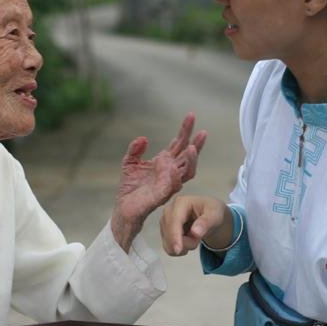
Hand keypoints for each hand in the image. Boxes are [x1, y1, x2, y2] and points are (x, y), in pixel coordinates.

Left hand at [111, 112, 206, 250]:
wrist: (123, 209)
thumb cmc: (130, 187)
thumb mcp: (130, 163)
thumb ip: (135, 149)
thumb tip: (143, 138)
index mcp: (164, 162)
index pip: (179, 145)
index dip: (185, 131)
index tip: (191, 116)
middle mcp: (170, 173)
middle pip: (188, 157)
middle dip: (196, 144)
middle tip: (203, 131)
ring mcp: (168, 184)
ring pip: (187, 172)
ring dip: (191, 161)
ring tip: (192, 148)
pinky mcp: (161, 196)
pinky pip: (172, 186)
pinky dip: (174, 177)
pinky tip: (173, 167)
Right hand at [160, 195, 232, 255]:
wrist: (209, 215)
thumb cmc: (212, 211)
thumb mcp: (215, 215)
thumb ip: (207, 222)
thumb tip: (195, 232)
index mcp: (181, 202)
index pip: (174, 221)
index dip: (175, 236)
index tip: (178, 250)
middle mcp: (169, 210)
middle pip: (169, 233)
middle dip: (186, 242)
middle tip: (199, 238)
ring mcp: (165, 221)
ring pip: (168, 243)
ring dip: (184, 246)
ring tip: (194, 237)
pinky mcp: (164, 231)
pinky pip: (168, 247)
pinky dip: (179, 249)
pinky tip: (187, 241)